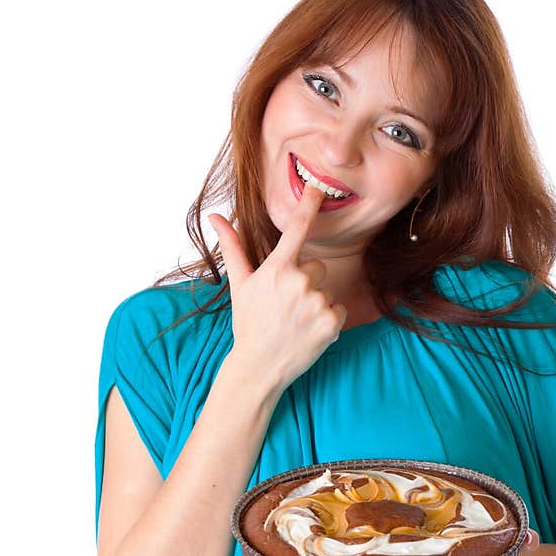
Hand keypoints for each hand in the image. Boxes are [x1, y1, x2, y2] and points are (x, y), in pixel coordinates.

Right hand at [208, 183, 347, 390]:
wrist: (260, 367)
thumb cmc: (249, 324)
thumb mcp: (240, 285)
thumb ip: (233, 248)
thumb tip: (216, 217)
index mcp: (277, 270)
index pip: (297, 229)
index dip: (309, 205)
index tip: (319, 188)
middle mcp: (299, 283)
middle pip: (316, 266)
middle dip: (306, 281)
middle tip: (286, 305)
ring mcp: (317, 303)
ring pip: (327, 289)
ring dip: (316, 303)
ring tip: (295, 322)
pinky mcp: (332, 322)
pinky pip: (339, 309)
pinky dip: (328, 320)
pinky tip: (308, 331)